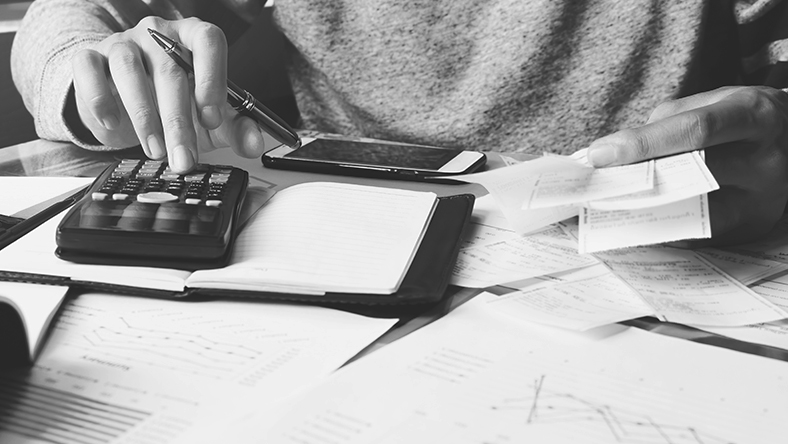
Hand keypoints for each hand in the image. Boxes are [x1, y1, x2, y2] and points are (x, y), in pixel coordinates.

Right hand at [71, 16, 267, 172]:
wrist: (124, 102)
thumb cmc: (173, 104)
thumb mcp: (210, 120)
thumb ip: (236, 128)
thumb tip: (256, 144)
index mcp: (193, 39)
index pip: (208, 40)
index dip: (212, 78)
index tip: (212, 118)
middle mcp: (159, 34)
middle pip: (171, 70)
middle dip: (179, 122)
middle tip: (184, 158)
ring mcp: (124, 42)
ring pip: (131, 70)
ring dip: (144, 117)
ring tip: (155, 150)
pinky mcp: (91, 57)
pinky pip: (89, 68)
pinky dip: (100, 98)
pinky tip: (113, 122)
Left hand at [586, 86, 787, 245]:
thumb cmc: (741, 120)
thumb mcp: (713, 103)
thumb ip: (667, 123)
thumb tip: (616, 154)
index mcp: (754, 116)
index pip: (694, 131)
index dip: (642, 143)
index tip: (600, 154)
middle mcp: (765, 159)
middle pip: (692, 173)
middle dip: (635, 180)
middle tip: (593, 185)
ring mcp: (763, 199)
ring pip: (693, 211)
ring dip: (643, 209)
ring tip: (604, 205)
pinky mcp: (752, 227)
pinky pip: (698, 233)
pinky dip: (662, 228)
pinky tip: (632, 222)